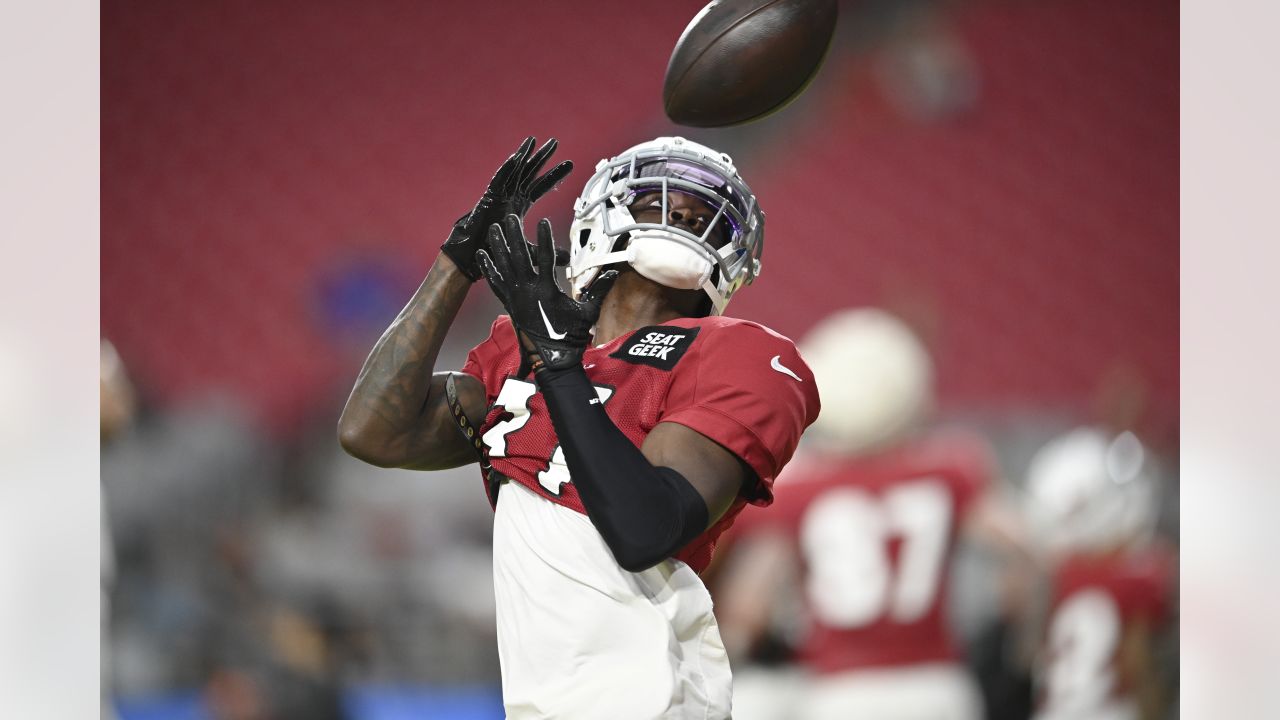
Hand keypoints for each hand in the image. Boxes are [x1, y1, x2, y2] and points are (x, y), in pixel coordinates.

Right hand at [441, 137, 572, 281]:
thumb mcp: (529, 251)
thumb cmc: (497, 251)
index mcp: (520, 204)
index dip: (554, 175)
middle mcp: (511, 196)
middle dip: (542, 158)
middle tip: (555, 143)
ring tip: (533, 140)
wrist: (476, 256)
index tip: (570, 164)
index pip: (541, 186)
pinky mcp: (489, 198)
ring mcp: (500, 195)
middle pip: (530, 172)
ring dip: (524, 155)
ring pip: (514, 171)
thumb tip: (568, 258)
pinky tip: (517, 156)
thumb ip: (547, 250)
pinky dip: (508, 168)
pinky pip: (499, 179)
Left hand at [477, 215, 617, 375]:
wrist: (552, 358)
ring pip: (504, 267)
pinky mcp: (509, 304)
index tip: (543, 222)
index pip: (545, 258)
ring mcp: (516, 298)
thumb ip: (598, 290)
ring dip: (498, 247)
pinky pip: (496, 283)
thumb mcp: (588, 313)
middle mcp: (528, 292)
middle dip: (515, 236)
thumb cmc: (570, 337)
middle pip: (519, 257)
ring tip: (494, 229)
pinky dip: (489, 269)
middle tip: (511, 218)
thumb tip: (613, 273)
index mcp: (547, 291)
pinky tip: (482, 255)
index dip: (544, 239)